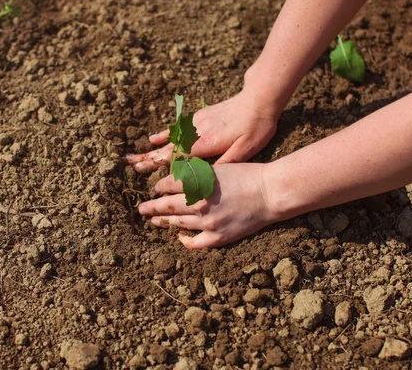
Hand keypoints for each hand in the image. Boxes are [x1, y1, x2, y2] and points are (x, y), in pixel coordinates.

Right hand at [126, 87, 280, 172]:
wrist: (259, 98)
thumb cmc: (255, 126)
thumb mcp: (246, 149)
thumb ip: (226, 162)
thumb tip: (208, 176)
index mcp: (207, 143)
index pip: (179, 156)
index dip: (162, 164)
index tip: (146, 170)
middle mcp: (197, 132)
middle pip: (169, 148)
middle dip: (150, 158)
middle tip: (133, 166)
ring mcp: (196, 123)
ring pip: (170, 139)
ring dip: (152, 149)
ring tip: (136, 156)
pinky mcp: (199, 117)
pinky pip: (177, 127)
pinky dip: (164, 134)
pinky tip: (153, 138)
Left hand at [138, 163, 278, 248]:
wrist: (270, 193)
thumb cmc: (247, 175)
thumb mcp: (218, 168)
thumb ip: (197, 174)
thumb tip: (177, 178)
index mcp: (198, 183)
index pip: (168, 185)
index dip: (159, 187)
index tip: (157, 188)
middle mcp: (199, 203)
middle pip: (166, 205)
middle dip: (152, 207)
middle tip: (141, 209)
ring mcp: (207, 222)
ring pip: (177, 223)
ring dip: (163, 222)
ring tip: (154, 221)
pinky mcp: (218, 237)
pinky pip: (194, 243)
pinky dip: (184, 241)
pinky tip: (179, 237)